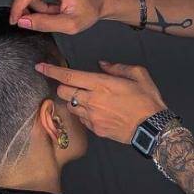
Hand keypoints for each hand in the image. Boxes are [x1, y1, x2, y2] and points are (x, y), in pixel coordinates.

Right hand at [10, 0, 108, 33]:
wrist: (99, 1)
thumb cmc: (89, 11)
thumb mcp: (69, 25)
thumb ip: (45, 24)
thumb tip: (24, 21)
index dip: (17, 8)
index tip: (14, 21)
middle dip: (23, 6)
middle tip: (33, 20)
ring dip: (31, 4)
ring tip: (49, 14)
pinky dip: (35, 0)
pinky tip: (49, 8)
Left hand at [36, 61, 167, 142]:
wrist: (153, 128)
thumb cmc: (147, 100)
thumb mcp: (138, 74)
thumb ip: (117, 67)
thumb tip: (102, 64)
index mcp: (101, 84)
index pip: (69, 76)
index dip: (51, 71)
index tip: (40, 67)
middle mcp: (93, 100)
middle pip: (63, 92)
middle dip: (62, 86)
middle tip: (70, 84)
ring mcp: (93, 117)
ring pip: (70, 106)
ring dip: (73, 100)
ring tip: (87, 99)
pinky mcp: (96, 129)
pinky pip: (82, 119)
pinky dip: (83, 113)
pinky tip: (96, 111)